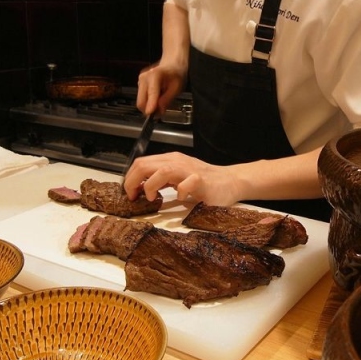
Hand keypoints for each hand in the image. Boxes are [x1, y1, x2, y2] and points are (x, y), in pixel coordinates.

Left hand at [123, 152, 243, 205]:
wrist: (230, 182)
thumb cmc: (204, 183)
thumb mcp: (177, 179)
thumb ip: (161, 181)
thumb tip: (140, 189)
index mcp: (170, 160)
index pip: (141, 163)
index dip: (130, 178)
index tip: (130, 193)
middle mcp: (177, 161)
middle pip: (145, 165)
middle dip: (133, 182)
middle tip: (134, 197)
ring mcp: (189, 170)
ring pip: (161, 170)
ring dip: (151, 186)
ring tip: (152, 198)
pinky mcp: (201, 180)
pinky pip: (185, 185)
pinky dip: (179, 193)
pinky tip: (180, 198)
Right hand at [136, 62, 186, 115]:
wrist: (171, 64)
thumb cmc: (176, 74)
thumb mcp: (177, 87)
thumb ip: (167, 99)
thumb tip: (159, 111)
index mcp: (155, 75)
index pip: (151, 93)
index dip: (151, 105)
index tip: (150, 114)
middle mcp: (144, 77)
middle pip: (141, 100)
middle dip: (149, 109)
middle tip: (160, 112)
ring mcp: (140, 81)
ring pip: (140, 101)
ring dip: (149, 106)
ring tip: (161, 102)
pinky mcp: (139, 84)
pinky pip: (142, 98)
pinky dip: (149, 102)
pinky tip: (157, 97)